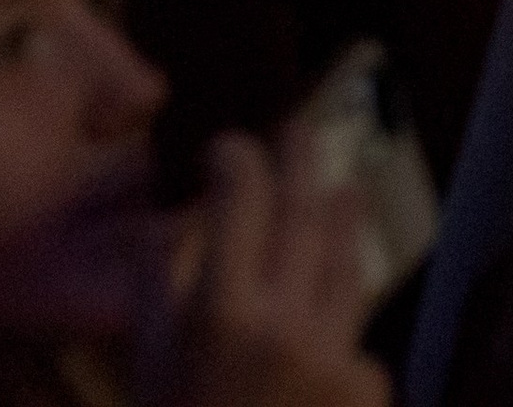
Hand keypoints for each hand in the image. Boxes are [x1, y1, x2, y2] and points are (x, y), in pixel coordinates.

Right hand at [140, 129, 385, 406]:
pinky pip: (354, 334)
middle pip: (303, 212)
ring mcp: (333, 357)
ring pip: (345, 262)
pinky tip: (327, 320)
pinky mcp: (366, 391)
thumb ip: (156, 284)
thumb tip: (169, 220)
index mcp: (219, 314)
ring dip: (342, 219)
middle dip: (300, 162)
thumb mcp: (146, 364)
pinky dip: (338, 320)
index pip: (240, 197)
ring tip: (339, 192)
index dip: (236, 158)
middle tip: (298, 131)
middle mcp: (283, 325)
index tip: (227, 148)